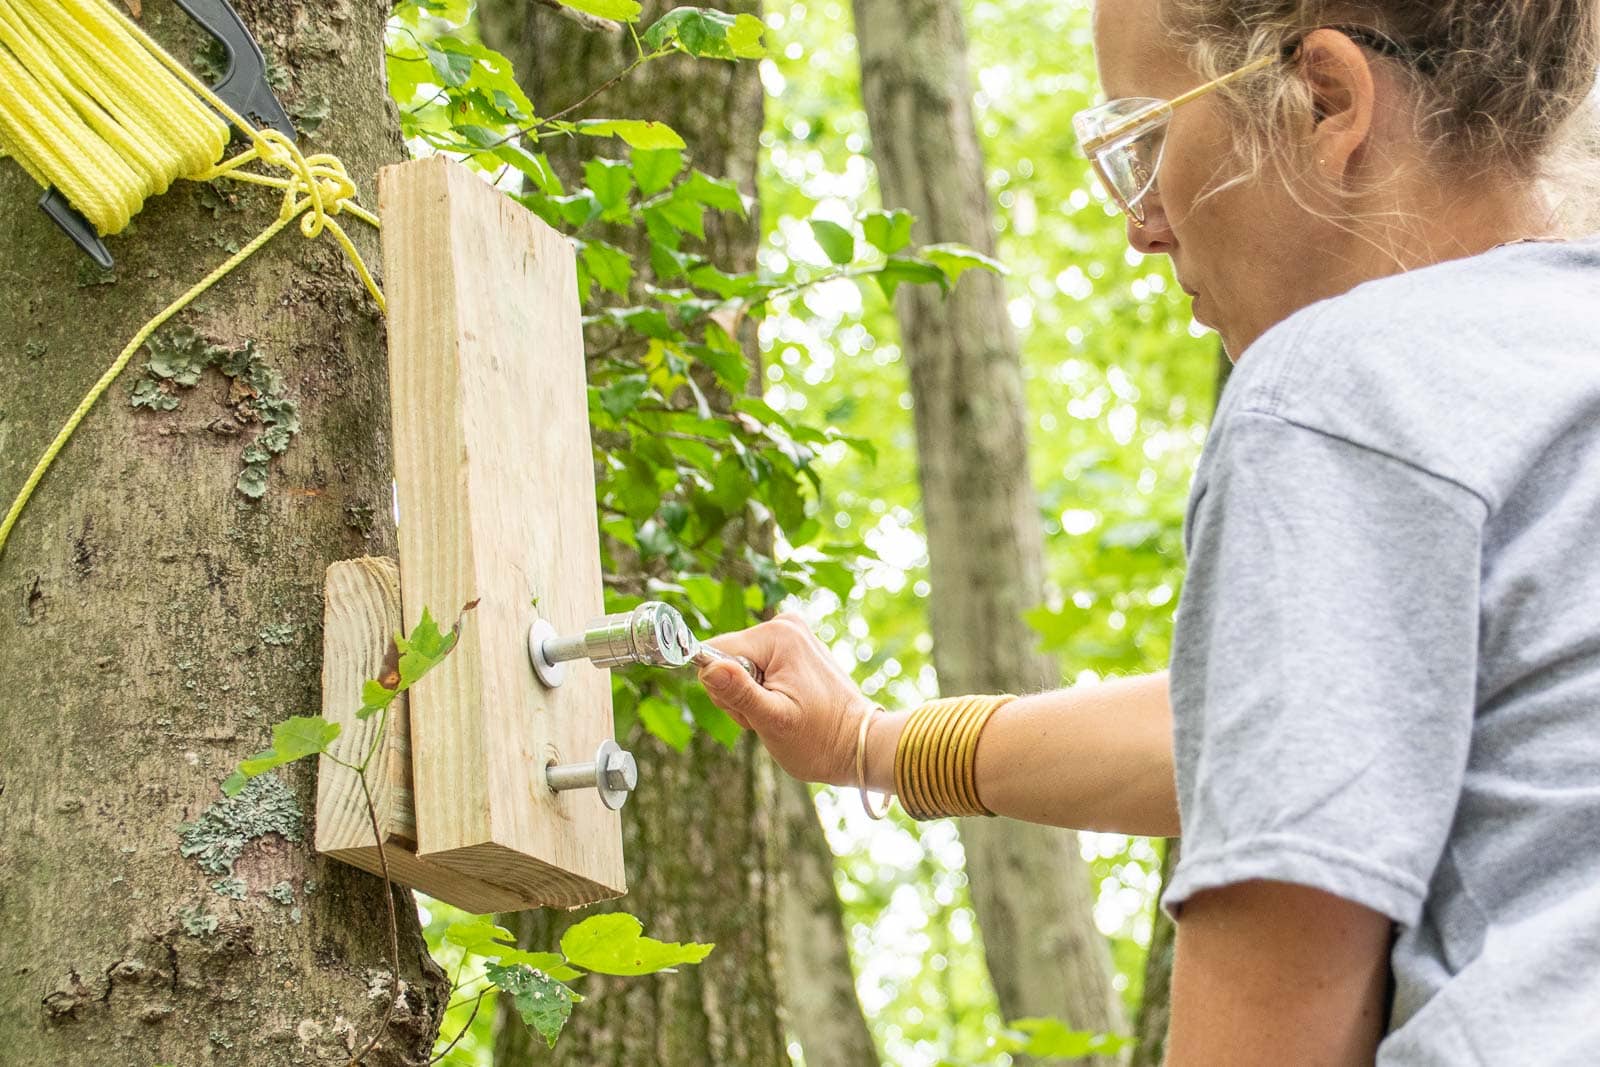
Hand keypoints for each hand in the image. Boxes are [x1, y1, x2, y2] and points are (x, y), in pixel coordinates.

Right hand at [696, 611, 874, 787]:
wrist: (857, 744)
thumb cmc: (819, 738)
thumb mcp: (773, 720)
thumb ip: (739, 692)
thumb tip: (708, 668)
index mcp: (777, 634)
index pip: (714, 653)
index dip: (724, 689)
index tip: (754, 707)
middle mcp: (784, 624)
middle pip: (727, 659)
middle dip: (740, 693)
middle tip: (770, 713)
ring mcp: (790, 634)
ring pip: (738, 666)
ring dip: (751, 695)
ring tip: (782, 711)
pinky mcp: (792, 646)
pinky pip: (756, 667)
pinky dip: (764, 690)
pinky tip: (787, 703)